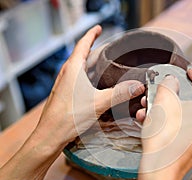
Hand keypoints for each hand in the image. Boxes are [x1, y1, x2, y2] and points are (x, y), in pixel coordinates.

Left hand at [0, 25, 144, 179]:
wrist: (50, 135)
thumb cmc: (69, 117)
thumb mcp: (99, 103)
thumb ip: (120, 93)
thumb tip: (137, 86)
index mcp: (73, 69)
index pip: (83, 44)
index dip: (92, 34)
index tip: (98, 28)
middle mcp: (66, 73)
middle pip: (81, 55)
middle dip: (94, 49)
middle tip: (107, 48)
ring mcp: (64, 84)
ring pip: (79, 68)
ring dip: (90, 63)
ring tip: (103, 64)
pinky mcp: (64, 94)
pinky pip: (77, 79)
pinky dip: (87, 76)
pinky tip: (94, 85)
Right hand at [136, 68, 191, 179]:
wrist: (161, 167)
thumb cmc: (166, 136)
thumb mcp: (165, 98)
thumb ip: (169, 83)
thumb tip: (171, 81)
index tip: (189, 73)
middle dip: (180, 93)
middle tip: (171, 88)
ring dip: (173, 107)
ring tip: (156, 105)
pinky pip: (188, 127)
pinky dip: (174, 120)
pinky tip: (156, 119)